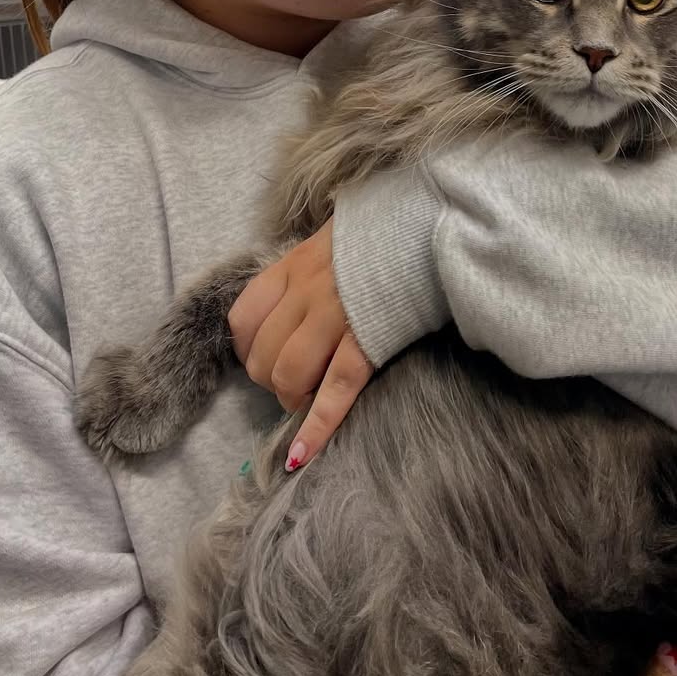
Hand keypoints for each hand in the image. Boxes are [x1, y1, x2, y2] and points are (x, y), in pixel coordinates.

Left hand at [227, 219, 372, 469]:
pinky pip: (333, 392)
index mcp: (293, 264)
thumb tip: (299, 295)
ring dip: (293, 399)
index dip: (249, 350)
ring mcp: (334, 317)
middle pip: (262, 356)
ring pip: (289, 376)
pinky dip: (316, 428)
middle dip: (272, 380)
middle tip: (294, 381)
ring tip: (308, 398)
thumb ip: (310, 265)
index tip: (266, 356)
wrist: (433, 220)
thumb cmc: (386, 229)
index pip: (243, 319)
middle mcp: (304, 291)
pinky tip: (301, 455)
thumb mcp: (333, 236)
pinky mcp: (367, 341)